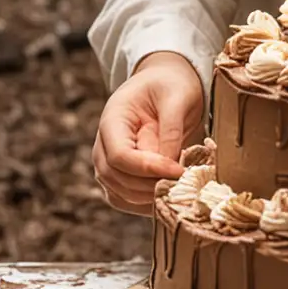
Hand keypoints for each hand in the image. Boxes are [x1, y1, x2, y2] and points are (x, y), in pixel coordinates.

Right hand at [92, 52, 204, 214]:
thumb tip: (171, 167)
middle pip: (115, 178)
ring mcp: (108, 162)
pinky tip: (169, 198)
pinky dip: (145, 204)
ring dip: (148, 198)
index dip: (148, 168)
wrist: (164, 84)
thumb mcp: (176, 96)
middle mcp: (103, 143)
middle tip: (184, 184)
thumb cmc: (170, 85)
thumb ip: (171, 130)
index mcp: (112, 119)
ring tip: (179, 190)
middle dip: (150, 186)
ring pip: (118, 193)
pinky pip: (125, 199)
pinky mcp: (120, 175)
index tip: (178, 170)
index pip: (119, 155)